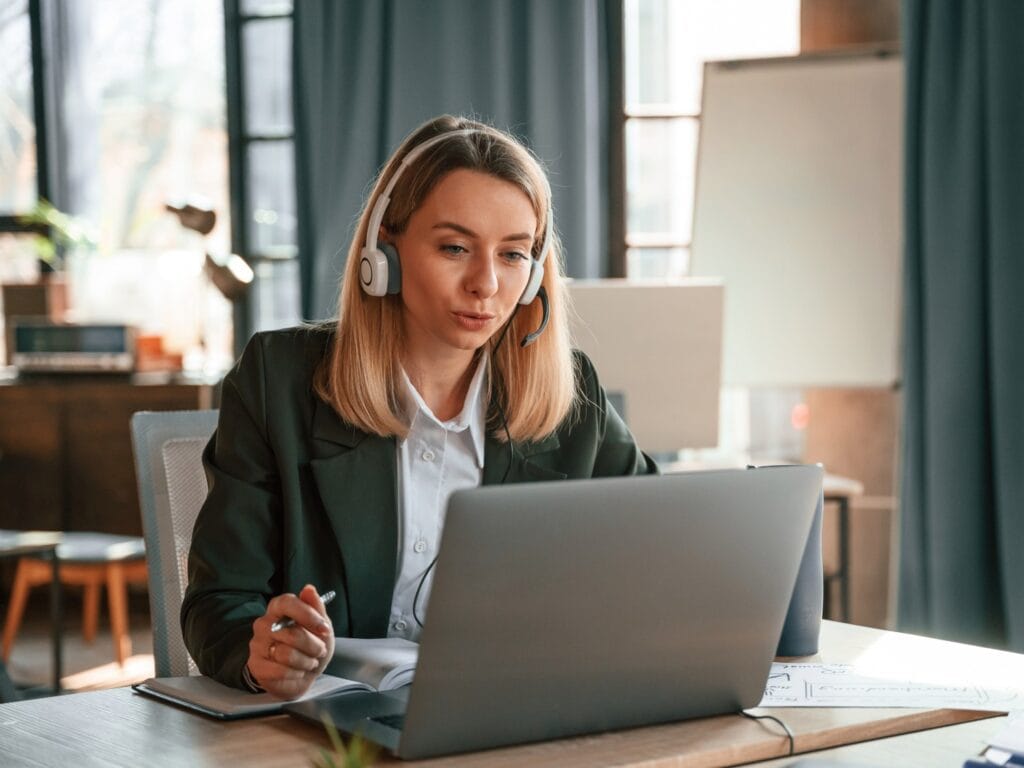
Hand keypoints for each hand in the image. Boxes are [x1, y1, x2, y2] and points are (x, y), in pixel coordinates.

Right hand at [246, 584, 334, 698]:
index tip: (324, 629)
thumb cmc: (311, 646)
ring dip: (306, 662)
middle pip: (292, 634)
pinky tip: (297, 672)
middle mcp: (264, 623)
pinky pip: (280, 671)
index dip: (308, 616)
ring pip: (286, 654)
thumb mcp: (321, 626)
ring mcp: (257, 644)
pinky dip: (296, 673)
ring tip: (309, 662)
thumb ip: (317, 607)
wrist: (301, 674)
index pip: (287, 603)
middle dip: (314, 646)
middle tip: (320, 651)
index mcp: (278, 608)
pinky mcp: (256, 665)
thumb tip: (308, 589)